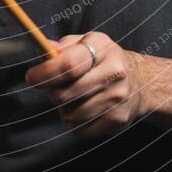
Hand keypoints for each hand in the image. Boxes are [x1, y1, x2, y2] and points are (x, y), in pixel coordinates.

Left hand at [25, 32, 146, 137]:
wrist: (140, 80)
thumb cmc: (104, 59)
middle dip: (52, 93)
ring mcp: (118, 97)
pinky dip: (76, 123)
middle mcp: (113, 71)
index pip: (68, 64)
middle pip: (65, 93)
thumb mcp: (87, 42)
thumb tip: (44, 48)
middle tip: (54, 88)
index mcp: (103, 47)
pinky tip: (83, 109)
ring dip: (64, 109)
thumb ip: (63, 45)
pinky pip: (82, 129)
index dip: (44, 73)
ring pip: (71, 114)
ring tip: (72, 98)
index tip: (31, 77)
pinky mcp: (118, 119)